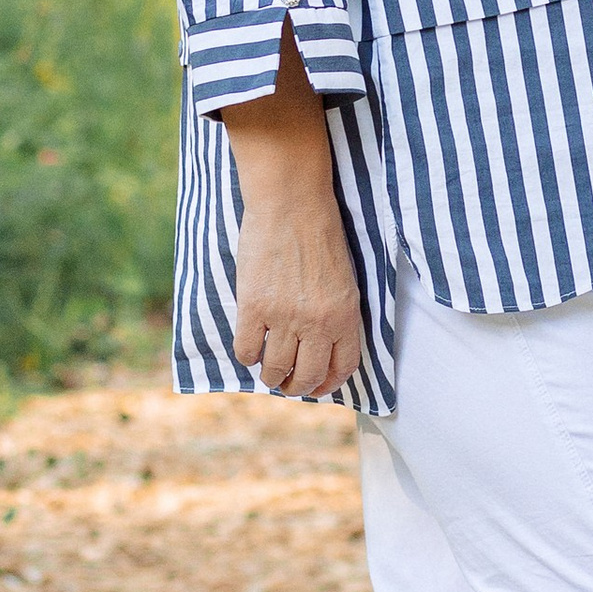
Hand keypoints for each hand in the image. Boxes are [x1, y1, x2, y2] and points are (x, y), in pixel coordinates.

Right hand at [231, 175, 365, 398]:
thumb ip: (336, 315)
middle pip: (306, 376)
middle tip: (288, 383)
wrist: (292, 203)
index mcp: (345, 314)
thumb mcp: (343, 280)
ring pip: (275, 370)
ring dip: (271, 376)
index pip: (342, 367)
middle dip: (297, 387)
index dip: (328, 384)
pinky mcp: (253, 307)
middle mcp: (317, 322)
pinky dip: (247, 355)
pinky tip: (251, 345)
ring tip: (269, 369)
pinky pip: (246, 350)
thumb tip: (323, 348)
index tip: (318, 387)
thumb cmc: (321, 235)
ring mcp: (284, 317)